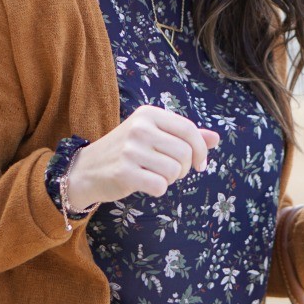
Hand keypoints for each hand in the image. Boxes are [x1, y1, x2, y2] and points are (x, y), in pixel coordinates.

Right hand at [67, 105, 219, 209]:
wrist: (87, 170)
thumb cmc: (126, 152)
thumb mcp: (153, 135)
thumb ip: (183, 135)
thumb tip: (216, 138)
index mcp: (148, 114)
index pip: (188, 129)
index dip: (200, 150)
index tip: (199, 164)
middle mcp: (140, 128)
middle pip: (184, 152)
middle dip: (184, 168)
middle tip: (170, 172)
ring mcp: (130, 150)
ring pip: (174, 171)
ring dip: (170, 179)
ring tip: (155, 176)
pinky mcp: (124, 172)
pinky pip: (160, 186)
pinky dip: (158, 190)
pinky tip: (145, 184)